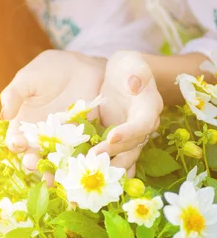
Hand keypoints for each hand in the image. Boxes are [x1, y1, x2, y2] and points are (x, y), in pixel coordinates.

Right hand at [0, 49, 106, 171]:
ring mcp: (62, 139)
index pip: (14, 140)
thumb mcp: (28, 78)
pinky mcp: (83, 139)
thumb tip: (3, 115)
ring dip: (53, 170)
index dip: (14, 144)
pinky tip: (77, 168)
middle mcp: (41, 136)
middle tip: (34, 164)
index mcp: (23, 123)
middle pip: (33, 155)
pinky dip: (77, 162)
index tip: (17, 143)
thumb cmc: (49, 70)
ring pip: (55, 160)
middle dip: (32, 162)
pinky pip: (79, 153)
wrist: (81, 65)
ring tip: (53, 178)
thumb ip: (14, 94)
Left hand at [90, 51, 162, 176]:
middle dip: (113, 154)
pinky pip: (115, 156)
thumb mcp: (132, 62)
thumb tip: (134, 84)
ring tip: (90, 173)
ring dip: (109, 167)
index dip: (128, 133)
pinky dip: (105, 167)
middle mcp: (144, 126)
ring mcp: (131, 136)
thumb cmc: (129, 66)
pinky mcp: (119, 140)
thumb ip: (136, 72)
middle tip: (92, 159)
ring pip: (124, 156)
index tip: (111, 137)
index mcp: (149, 108)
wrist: (126, 74)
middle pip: (132, 146)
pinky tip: (89, 175)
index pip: (142, 124)